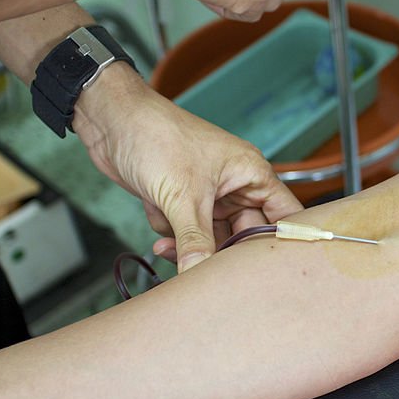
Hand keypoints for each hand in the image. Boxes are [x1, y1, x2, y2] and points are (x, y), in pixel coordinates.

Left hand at [74, 64, 302, 271]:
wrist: (112, 122)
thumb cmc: (156, 135)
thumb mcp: (181, 196)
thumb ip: (195, 242)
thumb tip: (200, 276)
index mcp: (251, 174)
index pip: (286, 215)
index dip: (285, 243)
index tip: (274, 272)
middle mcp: (235, 186)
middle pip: (246, 235)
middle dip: (222, 251)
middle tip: (207, 269)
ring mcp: (209, 195)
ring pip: (212, 239)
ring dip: (189, 244)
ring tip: (168, 242)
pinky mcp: (183, 202)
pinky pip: (187, 233)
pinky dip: (170, 232)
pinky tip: (155, 216)